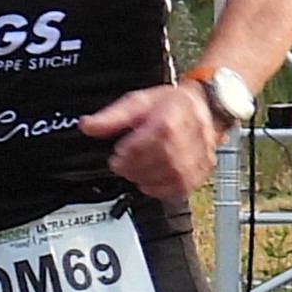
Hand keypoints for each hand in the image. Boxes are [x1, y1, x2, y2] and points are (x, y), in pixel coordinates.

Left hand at [85, 80, 224, 202]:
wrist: (203, 107)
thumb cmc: (171, 104)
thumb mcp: (138, 102)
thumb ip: (112, 117)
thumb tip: (88, 125)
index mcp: (172, 118)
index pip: (151, 139)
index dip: (130, 150)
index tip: (117, 153)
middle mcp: (189, 137)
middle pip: (161, 158)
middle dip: (135, 166)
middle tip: (121, 166)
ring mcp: (198, 155)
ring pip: (173, 175)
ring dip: (147, 178)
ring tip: (133, 173)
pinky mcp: (201, 170)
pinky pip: (183, 186)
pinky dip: (163, 189)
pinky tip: (150, 183)